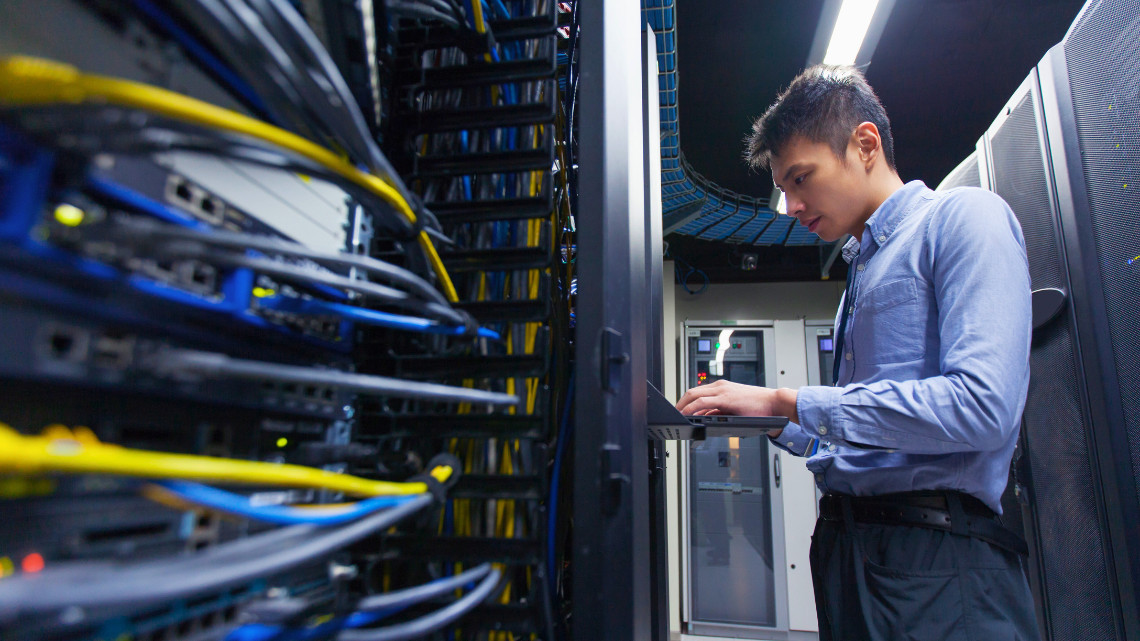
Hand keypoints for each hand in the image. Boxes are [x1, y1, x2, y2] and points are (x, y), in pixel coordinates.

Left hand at [675, 379, 797, 436]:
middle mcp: (720, 386)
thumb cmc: (758, 406)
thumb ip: (719, 410)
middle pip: (692, 391)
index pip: (698, 391)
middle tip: (673, 412)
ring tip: (676, 415)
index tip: (679, 408)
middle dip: (680, 402)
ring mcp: (722, 390)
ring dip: (683, 405)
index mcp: (722, 387)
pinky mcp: (725, 398)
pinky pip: (702, 401)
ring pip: (694, 394)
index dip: (685, 400)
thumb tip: (706, 416)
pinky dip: (691, 408)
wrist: (774, 403)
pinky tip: (686, 414)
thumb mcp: (734, 408)